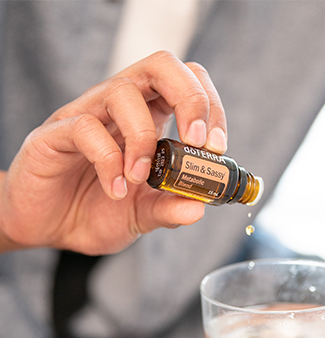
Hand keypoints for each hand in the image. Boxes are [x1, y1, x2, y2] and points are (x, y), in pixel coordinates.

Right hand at [0, 51, 226, 254]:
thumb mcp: (143, 215)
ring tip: (141, 179)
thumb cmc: (98, 211)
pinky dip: (109, 162)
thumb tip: (199, 209)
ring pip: (122, 91)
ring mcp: (88, 116)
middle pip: (161, 65)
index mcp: (150, 119)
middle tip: (195, 142)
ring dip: (143, 138)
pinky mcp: (57, 133)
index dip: (210, 106)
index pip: (187, 84)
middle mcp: (121, 109)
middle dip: (190, 98)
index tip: (217, 147)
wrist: (50, 227)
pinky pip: (86, 128)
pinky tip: (116, 190)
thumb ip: (169, 209)